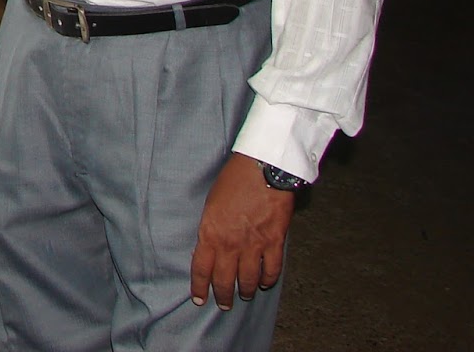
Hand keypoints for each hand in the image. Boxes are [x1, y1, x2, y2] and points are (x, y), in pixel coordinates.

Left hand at [189, 152, 295, 310]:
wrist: (262, 169)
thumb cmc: (233, 180)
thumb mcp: (211, 204)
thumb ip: (211, 228)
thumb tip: (210, 246)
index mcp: (210, 233)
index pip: (201, 268)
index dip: (200, 287)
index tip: (199, 299)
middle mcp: (230, 244)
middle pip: (224, 280)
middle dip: (223, 296)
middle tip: (224, 304)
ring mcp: (253, 245)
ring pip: (248, 279)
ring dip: (245, 290)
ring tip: (244, 295)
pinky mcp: (274, 242)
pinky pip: (271, 270)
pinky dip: (268, 279)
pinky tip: (264, 282)